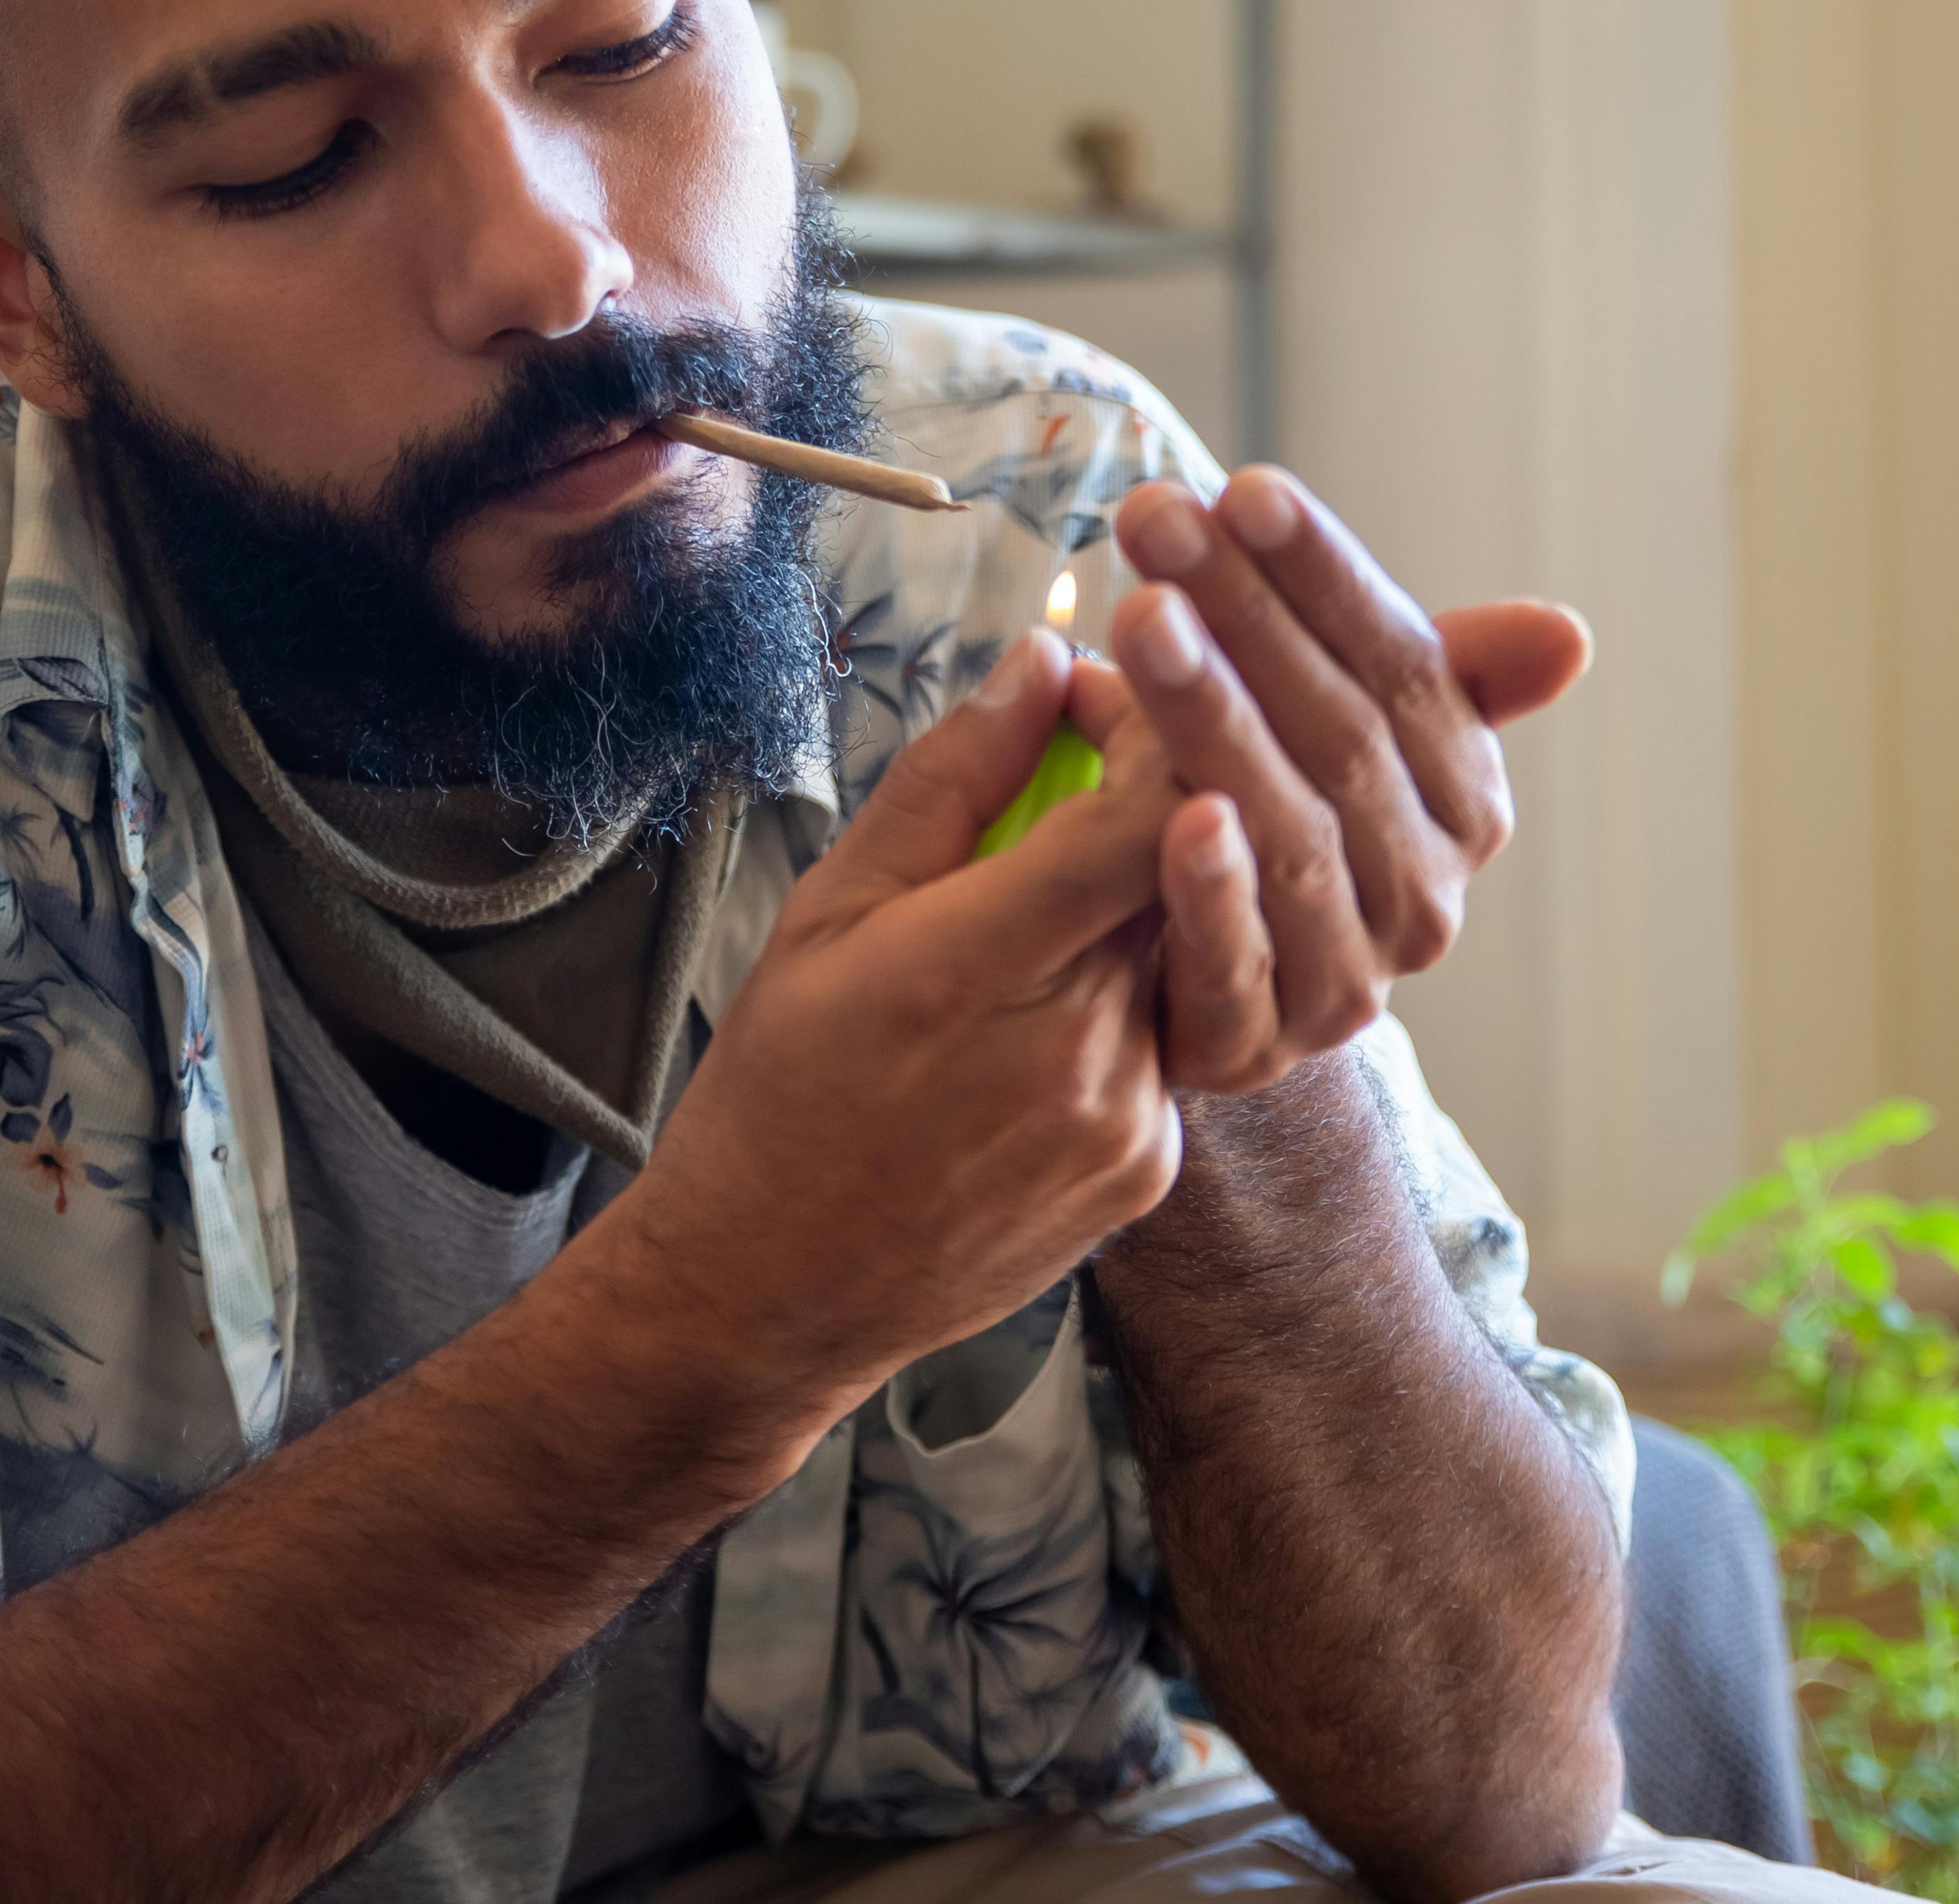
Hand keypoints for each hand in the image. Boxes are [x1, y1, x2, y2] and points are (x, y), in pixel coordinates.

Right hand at [615, 629, 1188, 1417]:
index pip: (1149, 817)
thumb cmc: (779, 1094)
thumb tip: (1045, 662)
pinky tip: (1033, 1024)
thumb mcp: (831, 912)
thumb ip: (951, 781)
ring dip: (1136, 905)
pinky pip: (1169, 1040)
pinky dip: (1123, 1002)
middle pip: (1185, 875)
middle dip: (1153, 798)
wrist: (773, 1295)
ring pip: (1183, 954)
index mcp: (978, 967)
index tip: (1124, 691)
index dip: (1162, 733)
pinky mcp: (1149, 1171)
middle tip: (1085, 763)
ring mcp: (1126, 1121)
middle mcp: (1079, 1051)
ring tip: (1034, 911)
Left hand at [1098, 467, 1589, 1094]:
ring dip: (1214, 722)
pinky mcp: (1256, 1046)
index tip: (1246, 487)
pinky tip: (1177, 813)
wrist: (1200, 997)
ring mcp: (1346, 978)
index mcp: (1460, 803)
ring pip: (1288, 835)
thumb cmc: (1274, 813)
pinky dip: (1212, 890)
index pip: (1402, 666)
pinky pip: (1236, 964)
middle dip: (1246, 618)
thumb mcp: (1348, 730)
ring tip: (1141, 618)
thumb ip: (1438, 673)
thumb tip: (1568, 634)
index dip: (1325, 576)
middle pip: (1339, 736)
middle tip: (1157, 518)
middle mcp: (1423, 895)